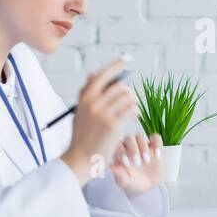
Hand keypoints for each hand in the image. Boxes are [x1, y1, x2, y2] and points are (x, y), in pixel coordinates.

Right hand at [61, 58, 136, 183]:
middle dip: (128, 92)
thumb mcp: (80, 112)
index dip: (116, 64)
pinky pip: (132, 109)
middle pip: (120, 86)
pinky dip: (136, 112)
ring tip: (132, 111)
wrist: (81, 158)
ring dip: (133, 103)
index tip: (126, 58)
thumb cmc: (82, 136)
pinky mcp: (114, 124)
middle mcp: (93, 103)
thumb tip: (92, 73)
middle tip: (130, 101)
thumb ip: (87, 94)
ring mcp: (104, 113)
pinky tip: (134, 117)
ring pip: (128, 97)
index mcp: (84, 98)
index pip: (102, 74)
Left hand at [110, 133, 163, 196]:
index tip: (126, 163)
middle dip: (133, 149)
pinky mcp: (154, 146)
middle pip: (129, 138)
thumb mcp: (125, 182)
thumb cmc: (132, 183)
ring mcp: (142, 145)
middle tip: (137, 163)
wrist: (147, 186)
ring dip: (144, 147)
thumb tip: (110, 167)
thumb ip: (118, 174)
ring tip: (147, 161)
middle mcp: (129, 146)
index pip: (117, 145)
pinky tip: (157, 156)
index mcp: (119, 152)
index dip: (121, 152)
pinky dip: (157, 144)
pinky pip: (156, 138)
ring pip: (140, 137)